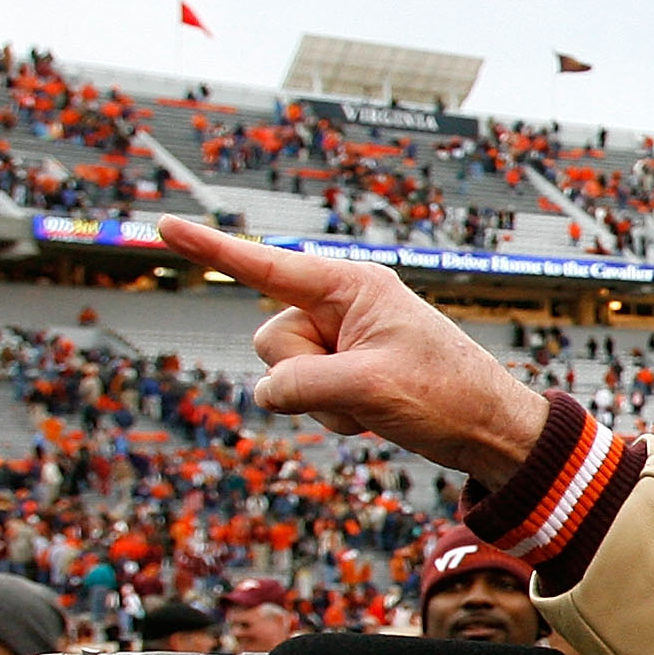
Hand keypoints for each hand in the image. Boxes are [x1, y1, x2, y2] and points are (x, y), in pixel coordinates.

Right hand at [153, 217, 550, 487]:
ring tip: (379, 403)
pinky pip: (307, 398)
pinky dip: (337, 417)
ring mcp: (343, 343)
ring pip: (285, 377)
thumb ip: (301, 384)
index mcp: (352, 287)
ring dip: (326, 403)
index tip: (161, 224)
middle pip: (270, 341)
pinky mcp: (348, 373)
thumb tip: (266, 391)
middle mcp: (343, 307)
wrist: (491, 431)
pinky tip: (378, 417)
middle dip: (306, 376)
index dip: (210, 247)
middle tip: (366, 387)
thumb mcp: (368, 387)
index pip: (265, 266)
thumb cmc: (446, 395)